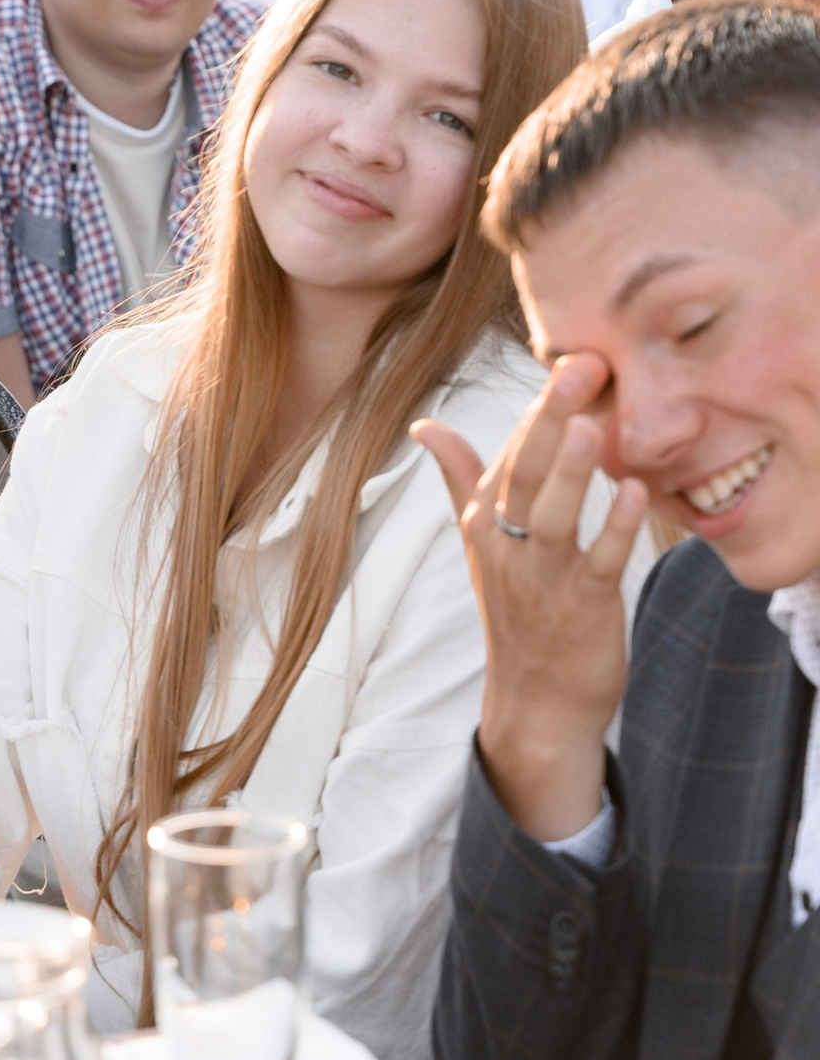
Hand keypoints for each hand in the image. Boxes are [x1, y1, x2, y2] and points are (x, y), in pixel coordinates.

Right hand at [412, 354, 650, 839]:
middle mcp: (506, 545)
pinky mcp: (582, 606)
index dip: (536, 408)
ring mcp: (541, 577)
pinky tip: (635, 493)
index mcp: (484, 524)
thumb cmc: (518, 613)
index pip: (507, 455)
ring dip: (571, 469)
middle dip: (551, 417)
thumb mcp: (480, 543)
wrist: (535, 703)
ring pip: (551, 514)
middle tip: (581, 364)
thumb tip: (423, 425)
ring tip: (591, 422)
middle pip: (524, 472)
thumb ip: (460, 478)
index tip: (565, 356)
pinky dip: (614, 527)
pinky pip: (598, 562)